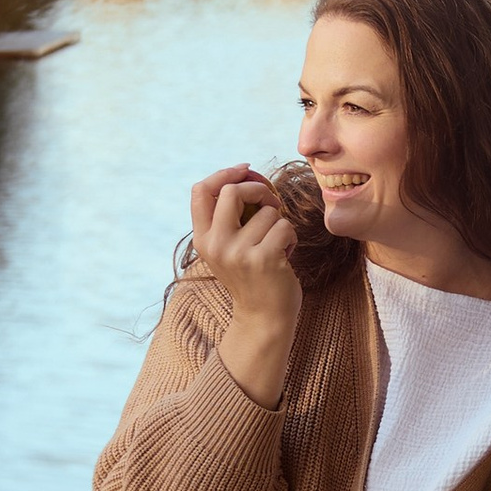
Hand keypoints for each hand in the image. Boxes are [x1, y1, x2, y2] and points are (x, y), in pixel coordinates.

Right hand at [189, 163, 301, 401]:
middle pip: (232, 191)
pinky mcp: (263, 259)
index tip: (245, 171)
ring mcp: (238, 252)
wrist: (263, 318)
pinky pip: (284, 226)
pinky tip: (286, 254)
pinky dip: (291, 237)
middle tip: (271, 204)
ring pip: (268, 211)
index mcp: (203, 239)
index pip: (200, 191)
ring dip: (280, 224)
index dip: (223, 174)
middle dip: (259, 190)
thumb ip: (229, 218)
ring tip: (277, 244)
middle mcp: (216, 244)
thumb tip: (246, 176)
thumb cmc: (252, 277)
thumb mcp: (228, 248)